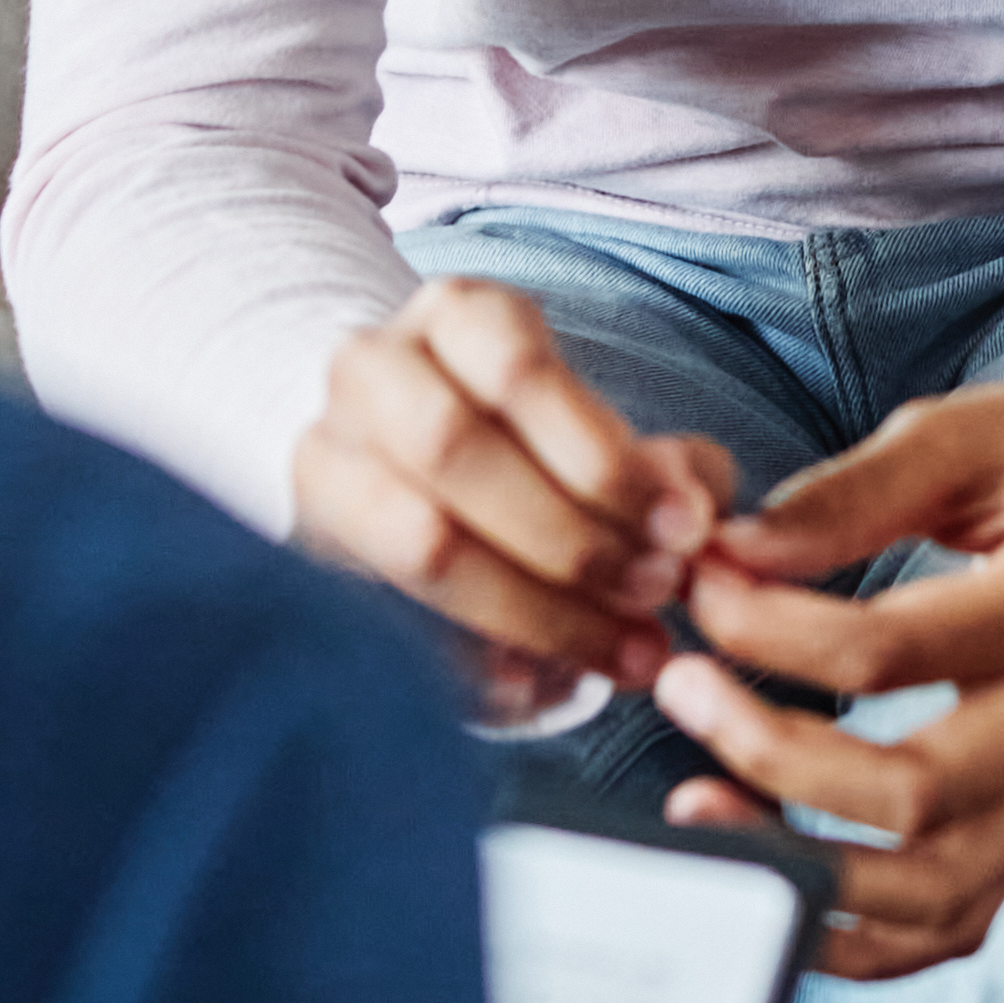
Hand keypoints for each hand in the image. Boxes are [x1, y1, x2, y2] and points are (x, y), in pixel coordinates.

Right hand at [292, 280, 737, 719]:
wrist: (405, 464)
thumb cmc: (535, 446)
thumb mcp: (607, 431)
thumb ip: (669, 468)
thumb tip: (692, 515)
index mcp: (454, 317)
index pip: (517, 374)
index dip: (604, 459)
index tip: (683, 531)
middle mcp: (370, 373)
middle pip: (452, 448)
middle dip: (570, 536)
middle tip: (655, 592)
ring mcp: (326, 460)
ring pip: (417, 539)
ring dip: (536, 608)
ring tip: (625, 648)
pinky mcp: (311, 553)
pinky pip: (394, 620)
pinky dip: (477, 663)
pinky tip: (547, 685)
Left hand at [646, 366, 1003, 981]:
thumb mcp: (976, 429)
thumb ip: (854, 491)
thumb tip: (730, 551)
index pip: (893, 652)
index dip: (771, 626)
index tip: (702, 582)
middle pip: (917, 795)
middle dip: (773, 756)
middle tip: (679, 687)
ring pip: (939, 890)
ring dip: (807, 871)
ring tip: (700, 815)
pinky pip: (959, 919)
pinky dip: (862, 934)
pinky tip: (776, 886)